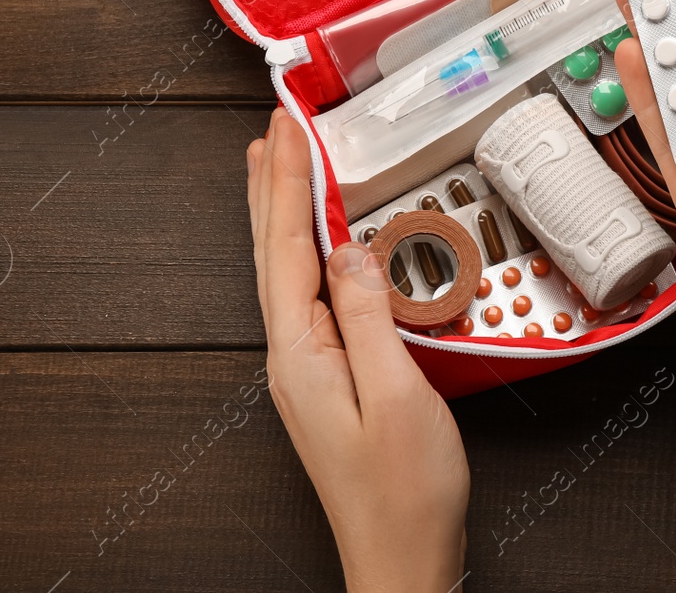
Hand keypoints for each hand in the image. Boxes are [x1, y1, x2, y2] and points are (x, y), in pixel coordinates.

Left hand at [247, 109, 469, 592]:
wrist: (400, 560)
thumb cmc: (404, 491)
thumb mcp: (397, 395)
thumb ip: (369, 315)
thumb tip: (348, 247)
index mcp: (301, 354)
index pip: (285, 246)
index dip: (287, 180)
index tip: (288, 126)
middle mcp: (292, 357)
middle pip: (272, 252)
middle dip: (271, 183)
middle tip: (274, 127)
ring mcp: (306, 369)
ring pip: (286, 271)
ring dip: (282, 213)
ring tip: (276, 165)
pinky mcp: (328, 379)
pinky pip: (309, 295)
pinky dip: (308, 252)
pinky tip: (317, 243)